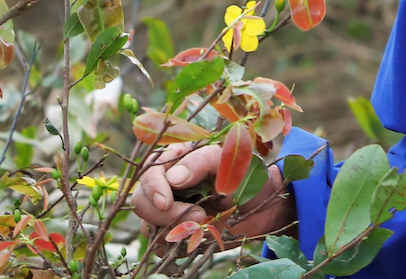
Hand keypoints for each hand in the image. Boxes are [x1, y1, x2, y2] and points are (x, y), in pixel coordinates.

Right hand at [132, 141, 296, 239]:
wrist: (263, 203)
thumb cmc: (245, 173)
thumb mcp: (226, 160)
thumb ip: (200, 162)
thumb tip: (174, 178)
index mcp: (175, 159)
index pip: (148, 172)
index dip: (153, 188)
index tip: (167, 202)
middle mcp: (166, 184)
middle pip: (142, 201)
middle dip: (164, 214)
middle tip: (200, 216)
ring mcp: (169, 209)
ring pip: (149, 225)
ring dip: (173, 231)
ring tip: (204, 226)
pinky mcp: (175, 232)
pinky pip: (160, 244)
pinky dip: (175, 246)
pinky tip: (198, 237)